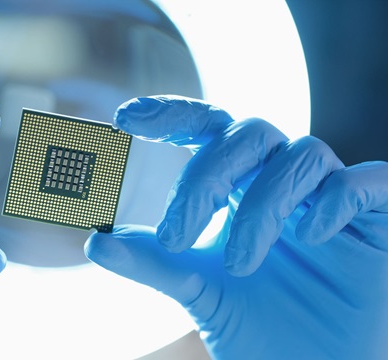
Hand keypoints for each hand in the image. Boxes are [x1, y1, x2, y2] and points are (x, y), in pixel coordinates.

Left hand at [85, 96, 387, 358]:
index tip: (126, 117)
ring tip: (238, 265)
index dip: (172, 114)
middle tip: (177, 233)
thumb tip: (95, 243)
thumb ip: (153, 262)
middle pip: (248, 133)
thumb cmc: (256, 321)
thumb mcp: (196, 287)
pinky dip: (335, 200)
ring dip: (262, 207)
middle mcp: (281, 181)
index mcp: (238, 186)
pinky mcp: (375, 219)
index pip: (208, 128)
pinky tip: (312, 236)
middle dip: (208, 176)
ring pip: (301, 155)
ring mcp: (329, 196)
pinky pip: (364, 182)